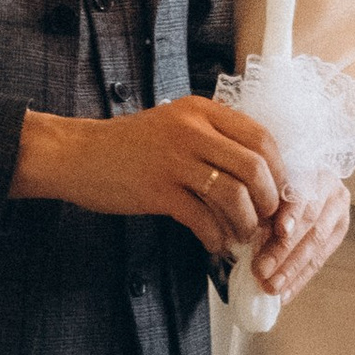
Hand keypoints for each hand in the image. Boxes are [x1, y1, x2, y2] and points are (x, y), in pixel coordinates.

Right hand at [12, 100, 283, 249]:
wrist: (76, 154)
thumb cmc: (128, 144)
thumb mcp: (175, 123)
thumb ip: (212, 137)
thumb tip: (257, 171)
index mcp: (202, 110)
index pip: (261, 136)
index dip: (279, 169)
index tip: (279, 191)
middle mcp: (192, 130)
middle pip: (254, 166)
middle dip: (268, 199)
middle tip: (266, 219)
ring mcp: (174, 160)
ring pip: (233, 194)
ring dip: (244, 222)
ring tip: (242, 235)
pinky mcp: (157, 190)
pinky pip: (202, 218)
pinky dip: (215, 236)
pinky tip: (215, 244)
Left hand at [252, 179, 348, 301]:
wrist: (302, 180)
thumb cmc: (274, 184)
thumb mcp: (267, 189)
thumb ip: (262, 208)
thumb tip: (247, 239)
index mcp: (311, 170)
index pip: (304, 194)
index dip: (293, 213)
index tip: (279, 232)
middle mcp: (331, 188)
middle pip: (311, 223)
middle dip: (284, 251)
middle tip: (262, 272)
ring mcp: (338, 211)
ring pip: (317, 244)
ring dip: (292, 270)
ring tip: (272, 288)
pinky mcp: (339, 231)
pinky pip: (320, 260)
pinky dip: (300, 279)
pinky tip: (285, 294)